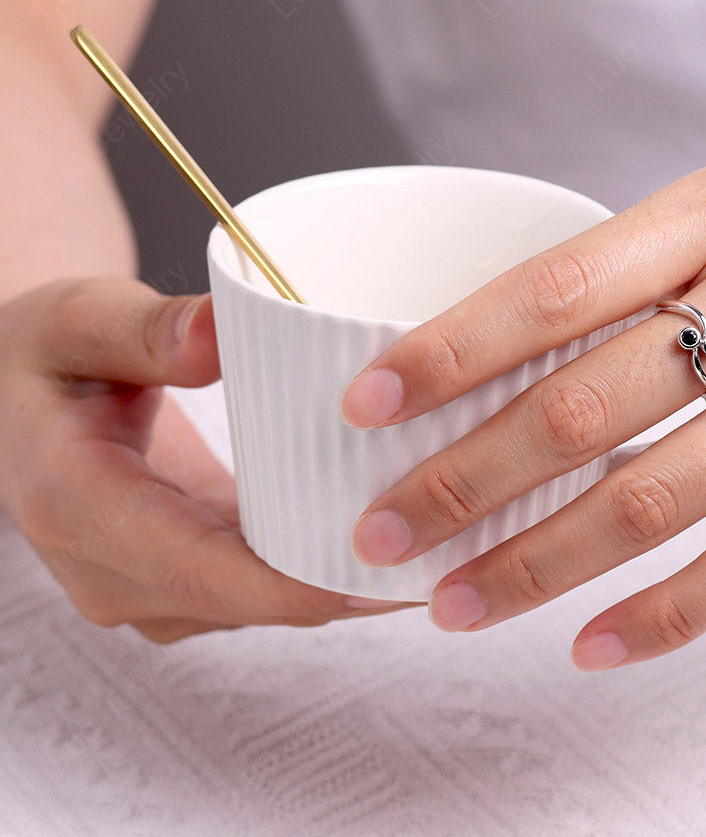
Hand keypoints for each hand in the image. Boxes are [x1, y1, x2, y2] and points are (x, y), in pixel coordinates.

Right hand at [0, 277, 412, 642]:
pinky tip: (380, 542)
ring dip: (339, 587)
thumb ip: (145, 329)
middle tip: (442, 555)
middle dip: (344, 590)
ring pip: (260, 605)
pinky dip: (315, 572)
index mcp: (80, 510)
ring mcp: (145, 586)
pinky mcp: (176, 578)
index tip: (386, 572)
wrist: (19, 397)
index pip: (206, 574)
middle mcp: (112, 572)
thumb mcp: (78, 322)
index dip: (302, 585)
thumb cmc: (46, 357)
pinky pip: (255, 589)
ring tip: (429, 551)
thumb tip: (217, 332)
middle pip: (250, 601)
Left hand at [340, 120, 705, 669]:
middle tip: (380, 531)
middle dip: (465, 480)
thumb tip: (504, 346)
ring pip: (655, 498)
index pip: (552, 289)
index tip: (367, 404)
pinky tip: (592, 647)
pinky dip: (669, 616)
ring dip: (538, 564)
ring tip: (453, 603)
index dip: (449, 351)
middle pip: (583, 408)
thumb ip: (636, 269)